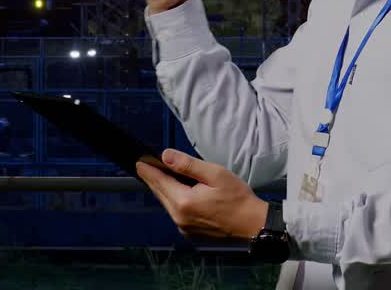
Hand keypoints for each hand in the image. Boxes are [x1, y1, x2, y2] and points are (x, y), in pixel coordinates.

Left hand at [136, 148, 268, 241]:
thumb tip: (165, 156)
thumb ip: (187, 165)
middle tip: (146, 167)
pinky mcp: (190, 233)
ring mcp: (184, 227)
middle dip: (154, 179)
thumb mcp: (214, 174)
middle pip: (160, 194)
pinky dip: (175, 202)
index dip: (148, 170)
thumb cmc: (237, 197)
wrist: (251, 224)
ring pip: (167, 204)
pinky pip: (176, 214)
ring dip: (165, 191)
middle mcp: (179, 217)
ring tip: (163, 177)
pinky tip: (181, 194)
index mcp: (183, 201)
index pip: (159, 182)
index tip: (139, 162)